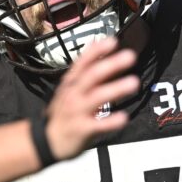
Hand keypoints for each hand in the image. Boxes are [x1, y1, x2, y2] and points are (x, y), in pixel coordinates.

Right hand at [45, 37, 138, 159]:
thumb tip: (107, 54)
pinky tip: (124, 117)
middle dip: (111, 64)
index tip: (112, 41)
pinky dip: (111, 122)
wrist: (48, 140)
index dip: (97, 51)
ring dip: (115, 89)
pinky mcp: (82, 130)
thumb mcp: (72, 90)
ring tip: (134, 82)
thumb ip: (90, 74)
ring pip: (96, 97)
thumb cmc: (64, 112)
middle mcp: (73, 94)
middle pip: (92, 76)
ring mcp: (76, 111)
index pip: (83, 62)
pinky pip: (98, 126)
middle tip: (130, 56)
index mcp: (71, 83)